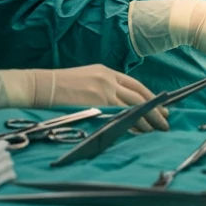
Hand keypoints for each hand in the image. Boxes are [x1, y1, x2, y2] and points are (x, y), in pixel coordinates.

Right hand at [28, 65, 168, 131]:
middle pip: (139, 96)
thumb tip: (120, 103)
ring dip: (146, 120)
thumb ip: (104, 87)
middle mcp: (108, 80)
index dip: (151, 97)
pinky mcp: (95, 104)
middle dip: (155, 110)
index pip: (136, 85)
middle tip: (165, 121)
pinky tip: (138, 133)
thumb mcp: (86, 78)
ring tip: (156, 131)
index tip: (162, 107)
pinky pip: (119, 117)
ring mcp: (103, 92)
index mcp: (106, 72)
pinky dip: (130, 126)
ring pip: (133, 107)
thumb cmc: (60, 86)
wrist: (39, 86)